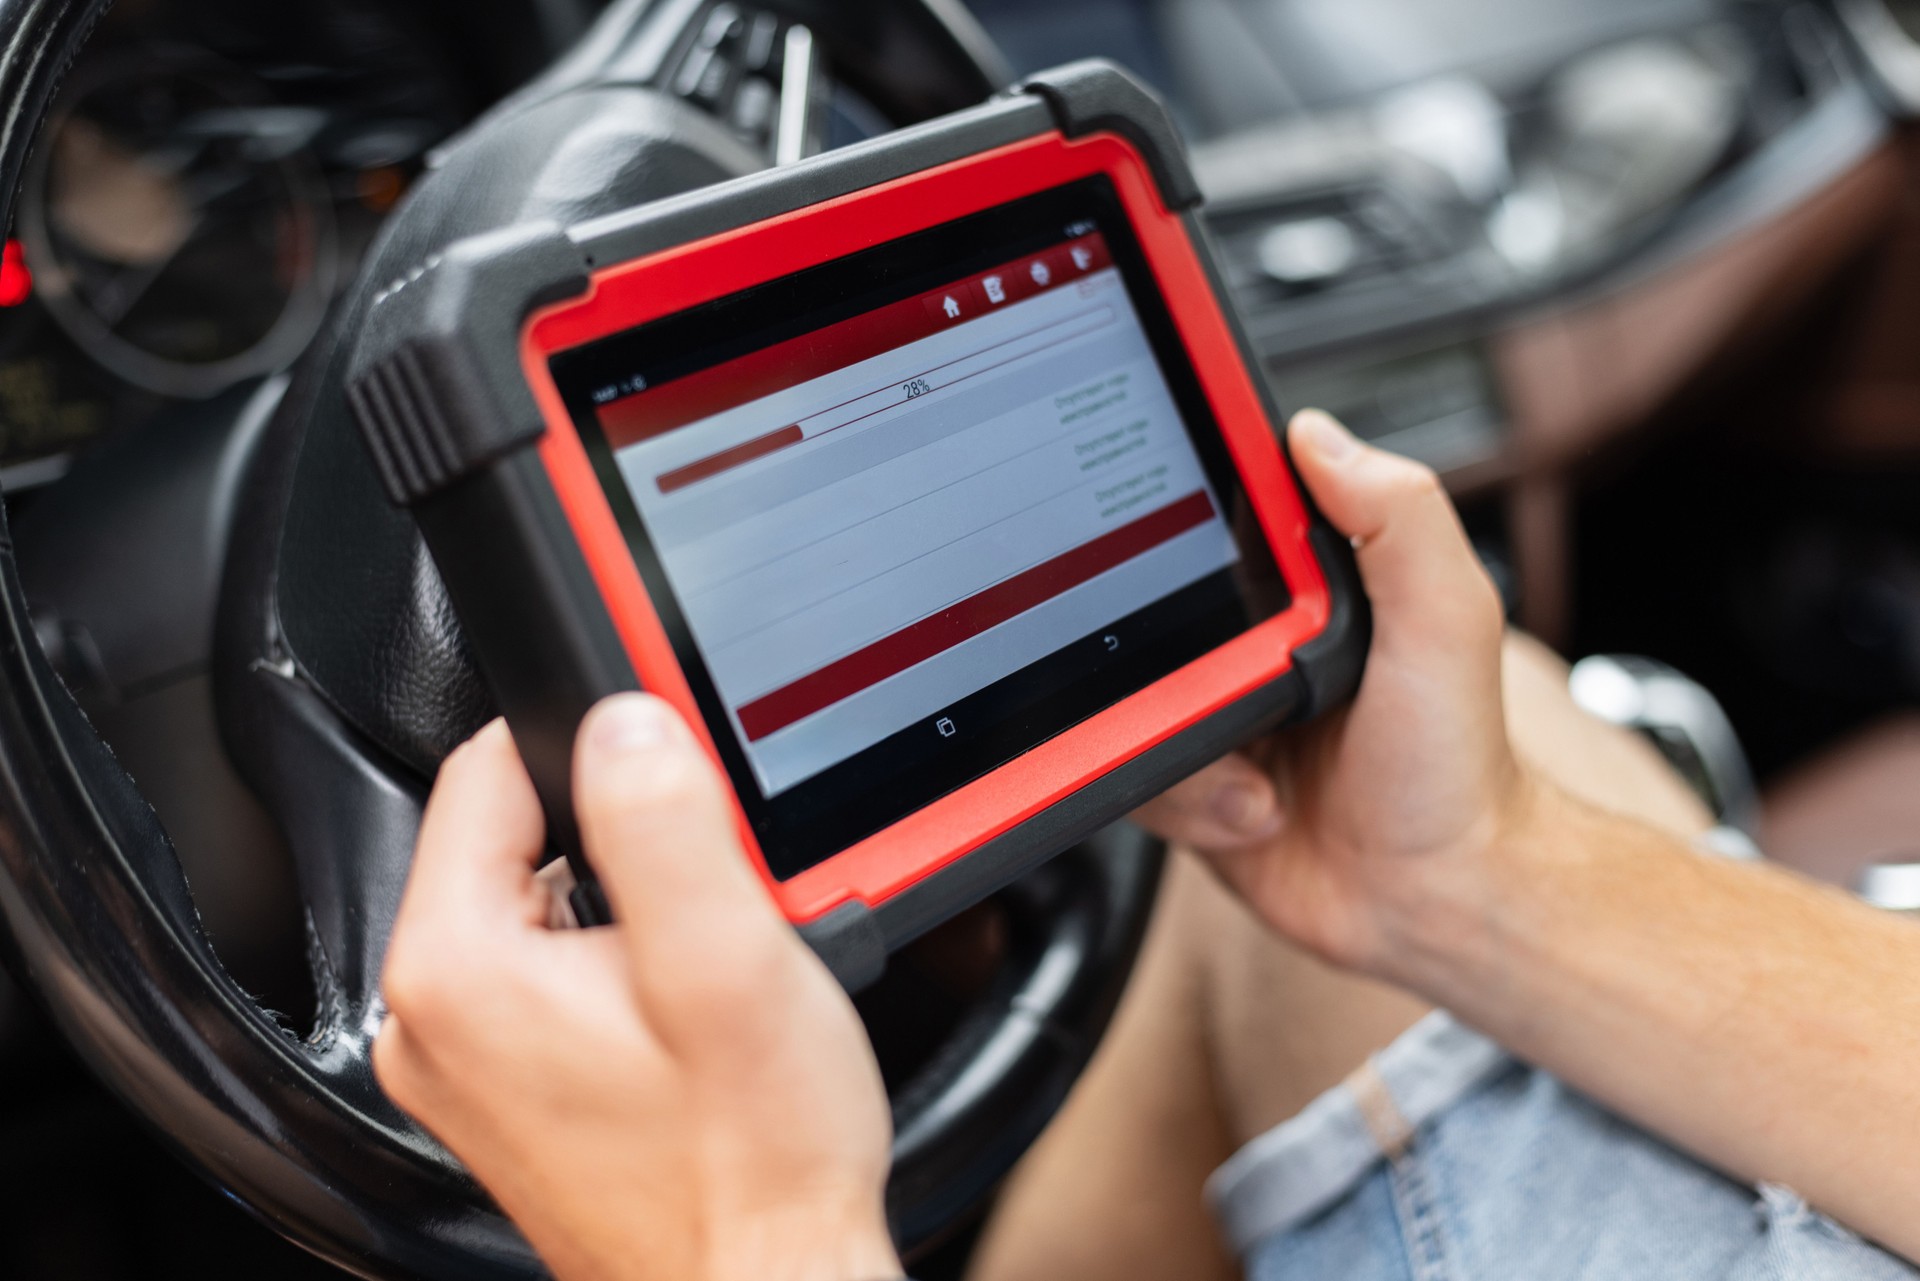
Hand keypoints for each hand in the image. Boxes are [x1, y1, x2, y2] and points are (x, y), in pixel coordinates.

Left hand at [373, 696, 899, 1280]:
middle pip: (511, 837)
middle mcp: (432, 1018)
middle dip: (617, 833)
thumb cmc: (750, 1164)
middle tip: (709, 892)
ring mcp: (463, 1063)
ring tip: (703, 960)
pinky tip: (683, 1009)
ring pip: (538, 904)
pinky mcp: (508, 1090)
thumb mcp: (727, 962)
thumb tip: (624, 722)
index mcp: (458, 968)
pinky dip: (617, 963)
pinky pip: (549, 973)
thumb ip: (666, 823)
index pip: (486, 770)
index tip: (672, 770)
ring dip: (623, 900)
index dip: (595, 742)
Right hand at [1133, 410, 1532, 978]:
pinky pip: (1129, 770)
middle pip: (1149, 607)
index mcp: (1310, 584)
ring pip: (1127, 698)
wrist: (1433, 902)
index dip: (1183, 500)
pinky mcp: (1188, 778)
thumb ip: (1399, 517)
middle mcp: (1255, 640)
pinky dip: (1184, 798)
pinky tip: (1251, 806)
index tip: (1165, 515)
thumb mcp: (1447, 620)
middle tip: (1244, 696)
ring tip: (1264, 770)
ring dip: (1191, 746)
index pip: (1223, 508)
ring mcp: (1215, 710)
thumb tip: (1317, 435)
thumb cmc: (1459, 769)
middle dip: (1179, 663)